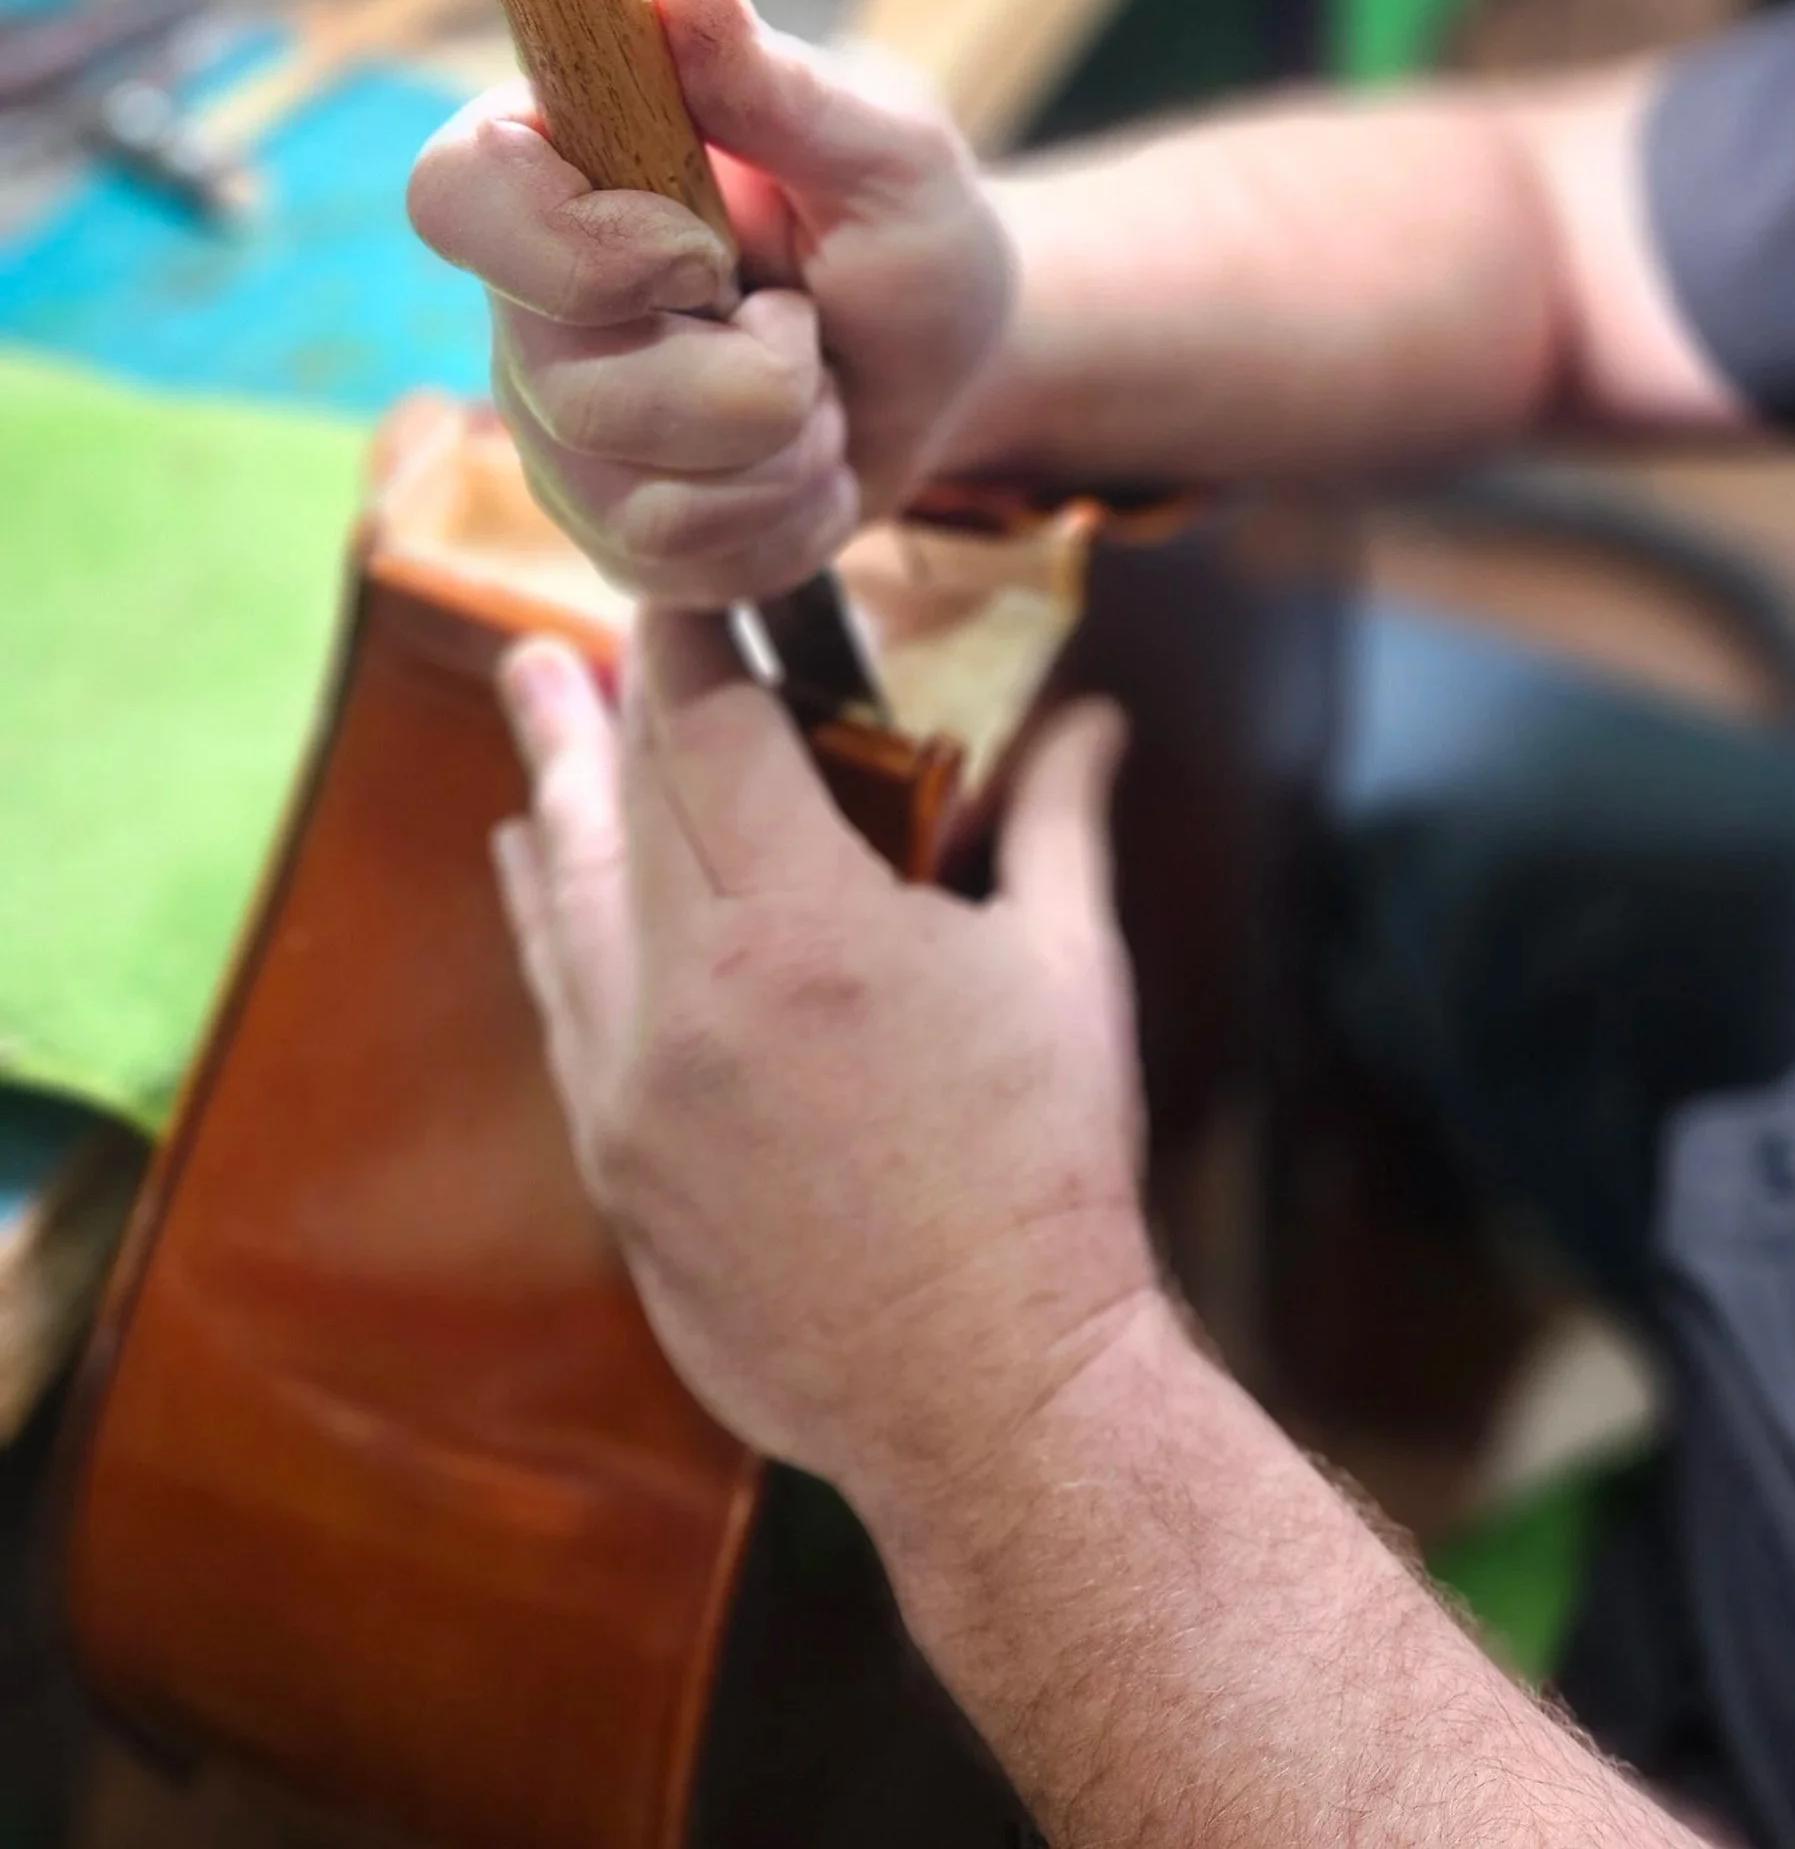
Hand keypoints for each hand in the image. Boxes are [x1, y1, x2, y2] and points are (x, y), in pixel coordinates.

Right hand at [408, 0, 1016, 603]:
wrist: (953, 375)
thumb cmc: (908, 238)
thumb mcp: (883, 152)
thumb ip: (779, 84)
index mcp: (560, 168)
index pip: (455, 196)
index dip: (578, 248)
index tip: (704, 249)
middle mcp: (526, 303)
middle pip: (575, 384)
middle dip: (751, 375)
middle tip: (802, 318)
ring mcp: (556, 430)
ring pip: (640, 494)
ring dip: (788, 447)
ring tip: (816, 385)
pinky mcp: (608, 532)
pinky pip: (685, 562)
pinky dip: (790, 519)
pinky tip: (809, 461)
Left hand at [491, 615, 1158, 1528]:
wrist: (986, 1396)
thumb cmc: (1046, 1176)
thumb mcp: (1068, 973)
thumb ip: (1060, 820)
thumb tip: (1095, 715)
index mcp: (804, 929)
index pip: (711, 730)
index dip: (693, 637)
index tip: (692, 572)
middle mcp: (690, 998)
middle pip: (628, 801)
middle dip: (617, 695)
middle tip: (596, 612)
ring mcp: (633, 1092)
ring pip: (573, 898)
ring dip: (552, 788)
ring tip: (526, 693)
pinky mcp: (615, 1170)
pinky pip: (564, 1003)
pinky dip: (548, 917)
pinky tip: (531, 868)